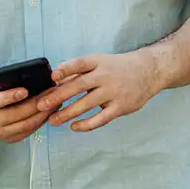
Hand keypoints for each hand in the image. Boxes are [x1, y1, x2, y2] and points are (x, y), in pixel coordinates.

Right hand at [0, 67, 55, 143]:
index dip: (11, 96)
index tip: (25, 90)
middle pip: (15, 114)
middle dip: (34, 104)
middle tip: (49, 93)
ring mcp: (0, 132)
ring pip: (25, 124)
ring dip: (42, 113)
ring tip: (54, 101)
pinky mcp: (11, 138)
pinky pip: (29, 131)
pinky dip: (41, 121)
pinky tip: (49, 111)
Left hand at [36, 49, 167, 131]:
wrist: (148, 71)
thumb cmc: (117, 67)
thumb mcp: (99, 61)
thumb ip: (79, 70)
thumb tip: (55, 79)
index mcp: (98, 62)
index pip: (80, 63)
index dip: (66, 69)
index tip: (52, 76)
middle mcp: (105, 76)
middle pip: (79, 86)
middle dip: (58, 96)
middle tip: (42, 105)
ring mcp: (113, 92)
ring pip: (87, 104)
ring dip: (68, 113)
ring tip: (53, 121)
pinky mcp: (120, 107)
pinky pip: (101, 118)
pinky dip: (87, 124)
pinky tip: (74, 127)